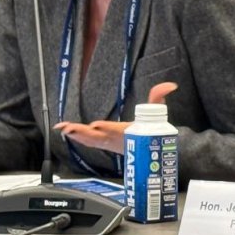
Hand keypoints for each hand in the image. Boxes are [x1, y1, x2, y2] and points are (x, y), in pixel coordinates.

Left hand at [55, 82, 176, 154]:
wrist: (150, 150)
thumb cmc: (151, 132)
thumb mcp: (156, 113)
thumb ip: (159, 96)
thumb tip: (170, 85)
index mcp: (128, 132)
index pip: (117, 130)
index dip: (106, 128)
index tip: (95, 124)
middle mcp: (116, 140)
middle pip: (97, 138)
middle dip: (82, 133)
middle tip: (69, 128)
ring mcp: (109, 143)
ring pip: (90, 141)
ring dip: (76, 135)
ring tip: (63, 128)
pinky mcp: (104, 144)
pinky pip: (89, 143)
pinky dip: (78, 138)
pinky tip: (68, 133)